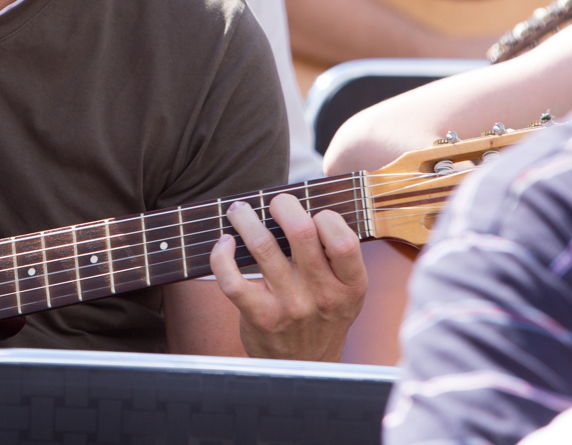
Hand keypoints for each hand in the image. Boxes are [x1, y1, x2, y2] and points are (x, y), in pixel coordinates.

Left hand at [210, 194, 365, 360]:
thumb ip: (339, 258)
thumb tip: (308, 207)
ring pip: (262, 245)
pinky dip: (221, 254)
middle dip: (283, 205)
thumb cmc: (324, 318)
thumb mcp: (347, 293)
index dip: (325, 217)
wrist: (306, 368)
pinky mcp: (259, 315)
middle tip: (275, 202)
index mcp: (350, 285)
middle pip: (301, 232)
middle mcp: (321, 295)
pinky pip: (232, 278)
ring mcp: (289, 305)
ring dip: (245, 219)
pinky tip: (224, 243)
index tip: (311, 215)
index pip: (343, 239)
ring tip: (239, 211)